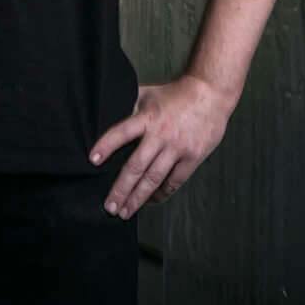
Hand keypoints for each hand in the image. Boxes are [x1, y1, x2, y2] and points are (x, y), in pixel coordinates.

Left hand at [87, 75, 234, 218]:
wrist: (211, 93)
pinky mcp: (193, 157)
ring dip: (139, 197)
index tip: (93, 160)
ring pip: (154, 178)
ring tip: (126, 211)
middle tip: (110, 207)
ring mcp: (178, 148)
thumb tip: (106, 114)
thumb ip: (130, 106)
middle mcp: (161, 135)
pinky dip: (162, 193)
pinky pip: (175, 181)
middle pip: (136, 166)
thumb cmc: (177, 94)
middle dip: (121, 189)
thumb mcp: (148, 94)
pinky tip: (151, 200)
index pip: (122, 132)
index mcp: (147, 118)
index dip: (106, 145)